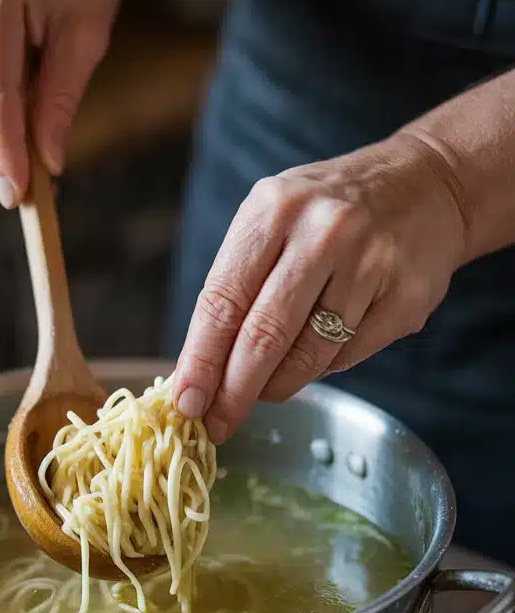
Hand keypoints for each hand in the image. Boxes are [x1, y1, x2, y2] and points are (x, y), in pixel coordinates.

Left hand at [174, 133, 467, 442]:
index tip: (186, 403)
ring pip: (309, 355)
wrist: (425, 185)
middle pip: (264, 336)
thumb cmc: (328, 212)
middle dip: (233, 391)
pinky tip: (318, 354)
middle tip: (216, 426)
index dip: (201, 360)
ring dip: (278, 386)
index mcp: (275, 210)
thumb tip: (201, 371)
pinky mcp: (406, 297)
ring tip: (265, 390)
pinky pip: (348, 356)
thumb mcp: (274, 219)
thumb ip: (238, 283)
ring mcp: (370, 264)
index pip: (224, 300)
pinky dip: (324, 367)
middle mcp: (323, 233)